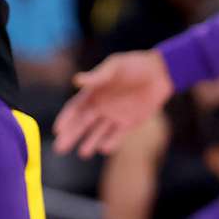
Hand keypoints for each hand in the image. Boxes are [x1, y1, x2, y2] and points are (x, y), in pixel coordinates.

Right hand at [53, 50, 174, 157]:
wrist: (161, 72)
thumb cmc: (135, 65)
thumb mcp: (115, 67)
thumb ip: (97, 77)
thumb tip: (76, 80)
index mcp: (94, 92)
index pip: (75, 108)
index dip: (66, 118)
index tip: (58, 130)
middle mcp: (101, 106)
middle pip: (82, 124)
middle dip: (71, 136)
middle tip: (59, 149)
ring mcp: (115, 115)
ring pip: (98, 132)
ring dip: (90, 142)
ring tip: (83, 153)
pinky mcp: (131, 122)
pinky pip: (118, 135)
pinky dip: (111, 142)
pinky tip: (104, 149)